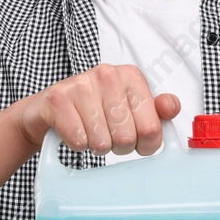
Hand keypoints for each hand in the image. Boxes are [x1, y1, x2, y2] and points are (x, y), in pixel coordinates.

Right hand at [16, 63, 179, 157]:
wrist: (49, 110)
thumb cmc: (94, 109)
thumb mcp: (129, 108)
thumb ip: (155, 110)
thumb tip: (171, 107)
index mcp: (131, 75)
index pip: (151, 128)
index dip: (144, 144)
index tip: (135, 138)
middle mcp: (107, 74)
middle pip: (127, 137)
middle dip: (118, 146)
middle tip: (107, 135)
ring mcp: (80, 84)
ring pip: (102, 142)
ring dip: (96, 146)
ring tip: (90, 131)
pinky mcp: (57, 98)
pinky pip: (78, 140)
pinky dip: (77, 144)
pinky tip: (74, 130)